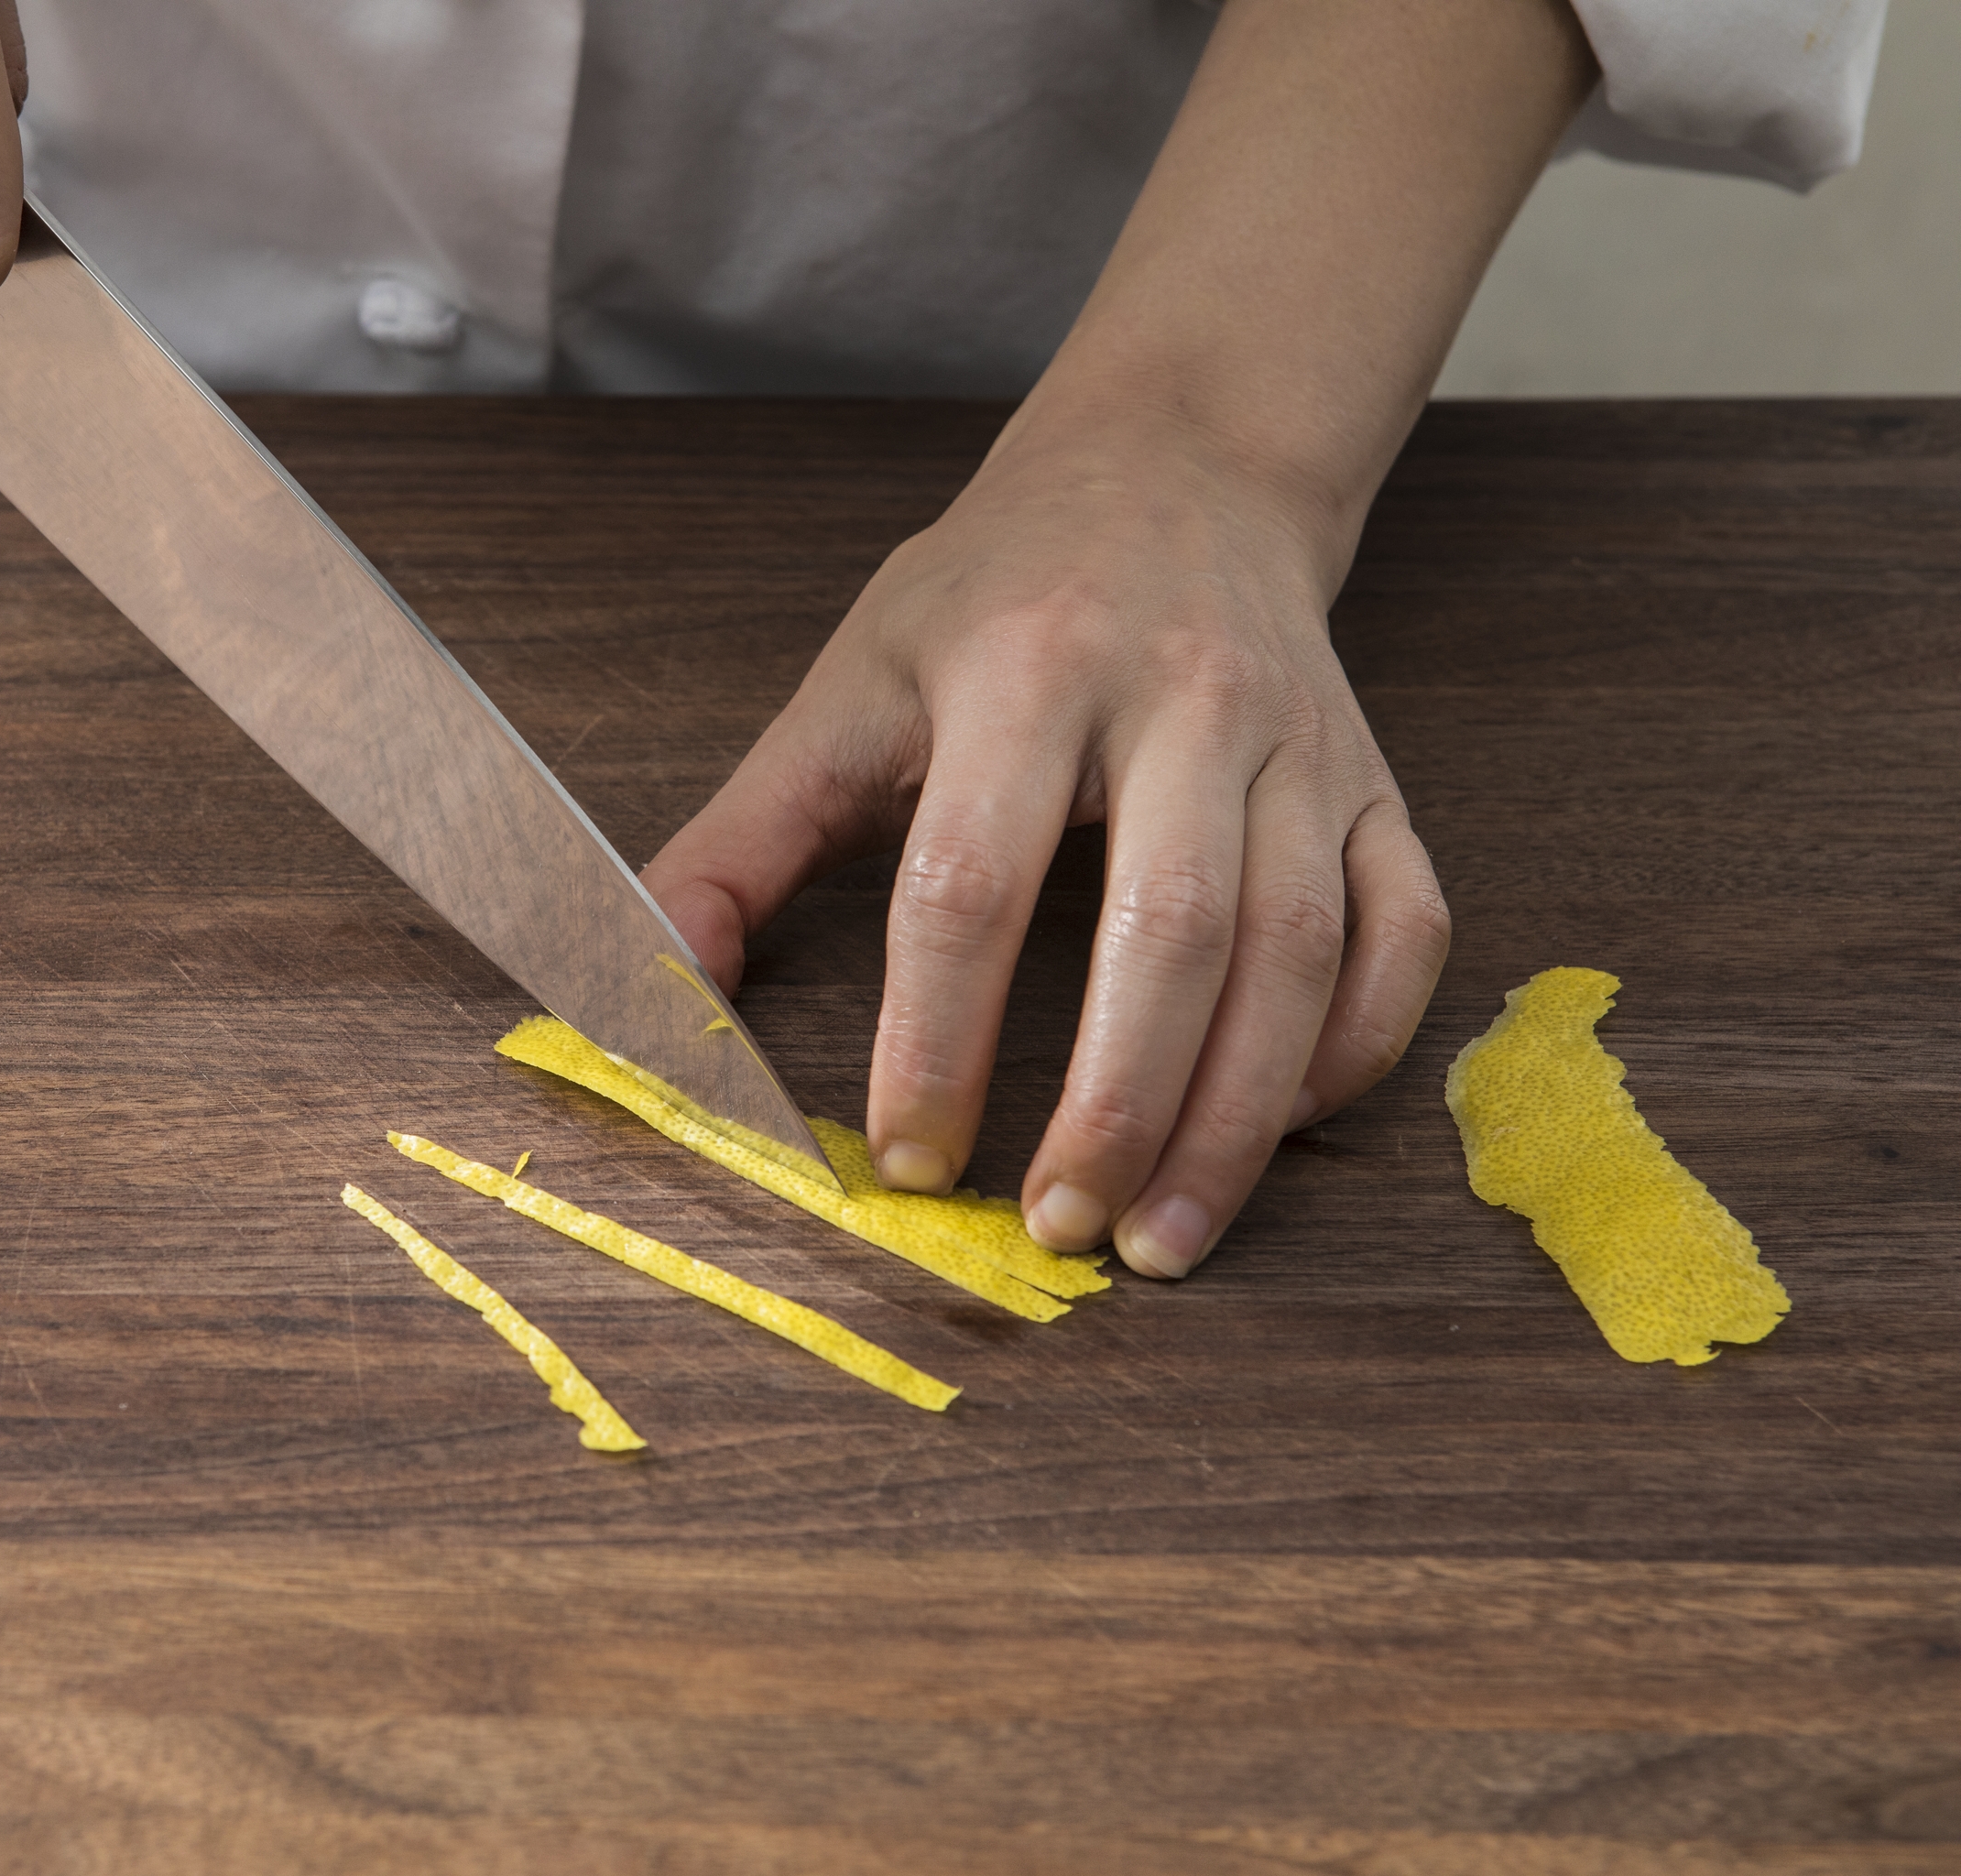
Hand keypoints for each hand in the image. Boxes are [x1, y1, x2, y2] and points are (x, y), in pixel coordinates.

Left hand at [645, 0, 1585, 1279]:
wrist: (1178, 469)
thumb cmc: (995, 594)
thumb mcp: (849, 685)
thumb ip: (743, 839)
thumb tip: (651, 983)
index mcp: (1024, 670)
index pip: (976, 879)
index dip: (937, 1035)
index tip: (905, 1156)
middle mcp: (1183, 700)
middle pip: (1170, 930)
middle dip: (1113, 1104)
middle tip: (1053, 1228)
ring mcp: (1301, 744)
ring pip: (1298, 952)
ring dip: (1234, 1119)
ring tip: (1160, 1239)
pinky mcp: (1377, 784)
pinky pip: (1403, 935)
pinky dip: (1353, 1046)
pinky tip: (1276, 1127)